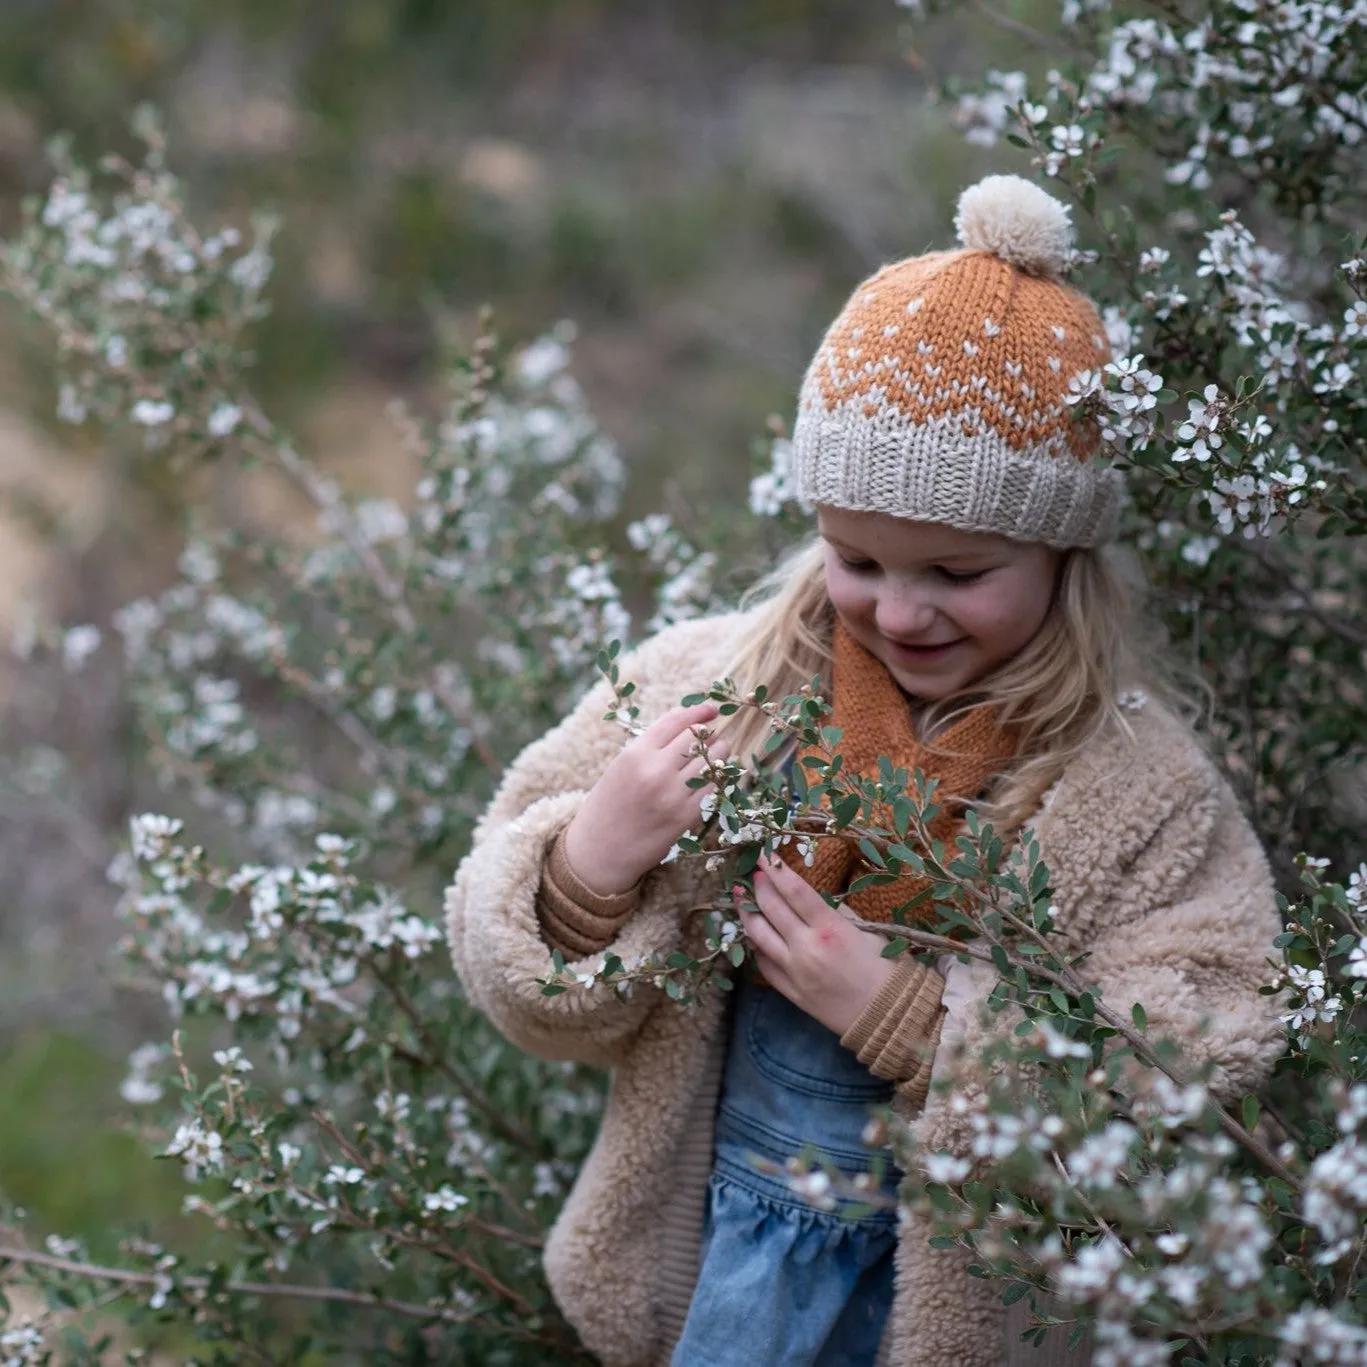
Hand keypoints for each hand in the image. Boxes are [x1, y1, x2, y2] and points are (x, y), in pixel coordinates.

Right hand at [562, 702, 728, 896]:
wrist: (598, 851)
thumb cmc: (608, 805)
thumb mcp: (620, 766)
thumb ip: (650, 745)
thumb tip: (686, 720)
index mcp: (635, 753)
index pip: (675, 720)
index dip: (697, 710)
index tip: (711, 708)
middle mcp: (655, 770)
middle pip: (698, 736)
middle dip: (709, 734)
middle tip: (710, 739)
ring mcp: (673, 794)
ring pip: (713, 759)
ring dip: (719, 753)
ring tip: (714, 757)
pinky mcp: (686, 817)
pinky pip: (715, 787)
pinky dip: (718, 778)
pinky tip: (713, 778)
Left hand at [737, 854, 896, 1037]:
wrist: (888, 1016)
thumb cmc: (885, 969)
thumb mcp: (867, 931)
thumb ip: (836, 912)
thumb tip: (810, 897)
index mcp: (829, 929)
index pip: (794, 891)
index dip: (776, 869)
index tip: (764, 854)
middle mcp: (806, 948)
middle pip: (771, 909)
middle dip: (759, 886)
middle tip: (754, 873)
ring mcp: (794, 971)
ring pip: (758, 936)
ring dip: (747, 913)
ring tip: (741, 898)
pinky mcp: (790, 992)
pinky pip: (764, 965)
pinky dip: (757, 947)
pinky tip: (755, 936)